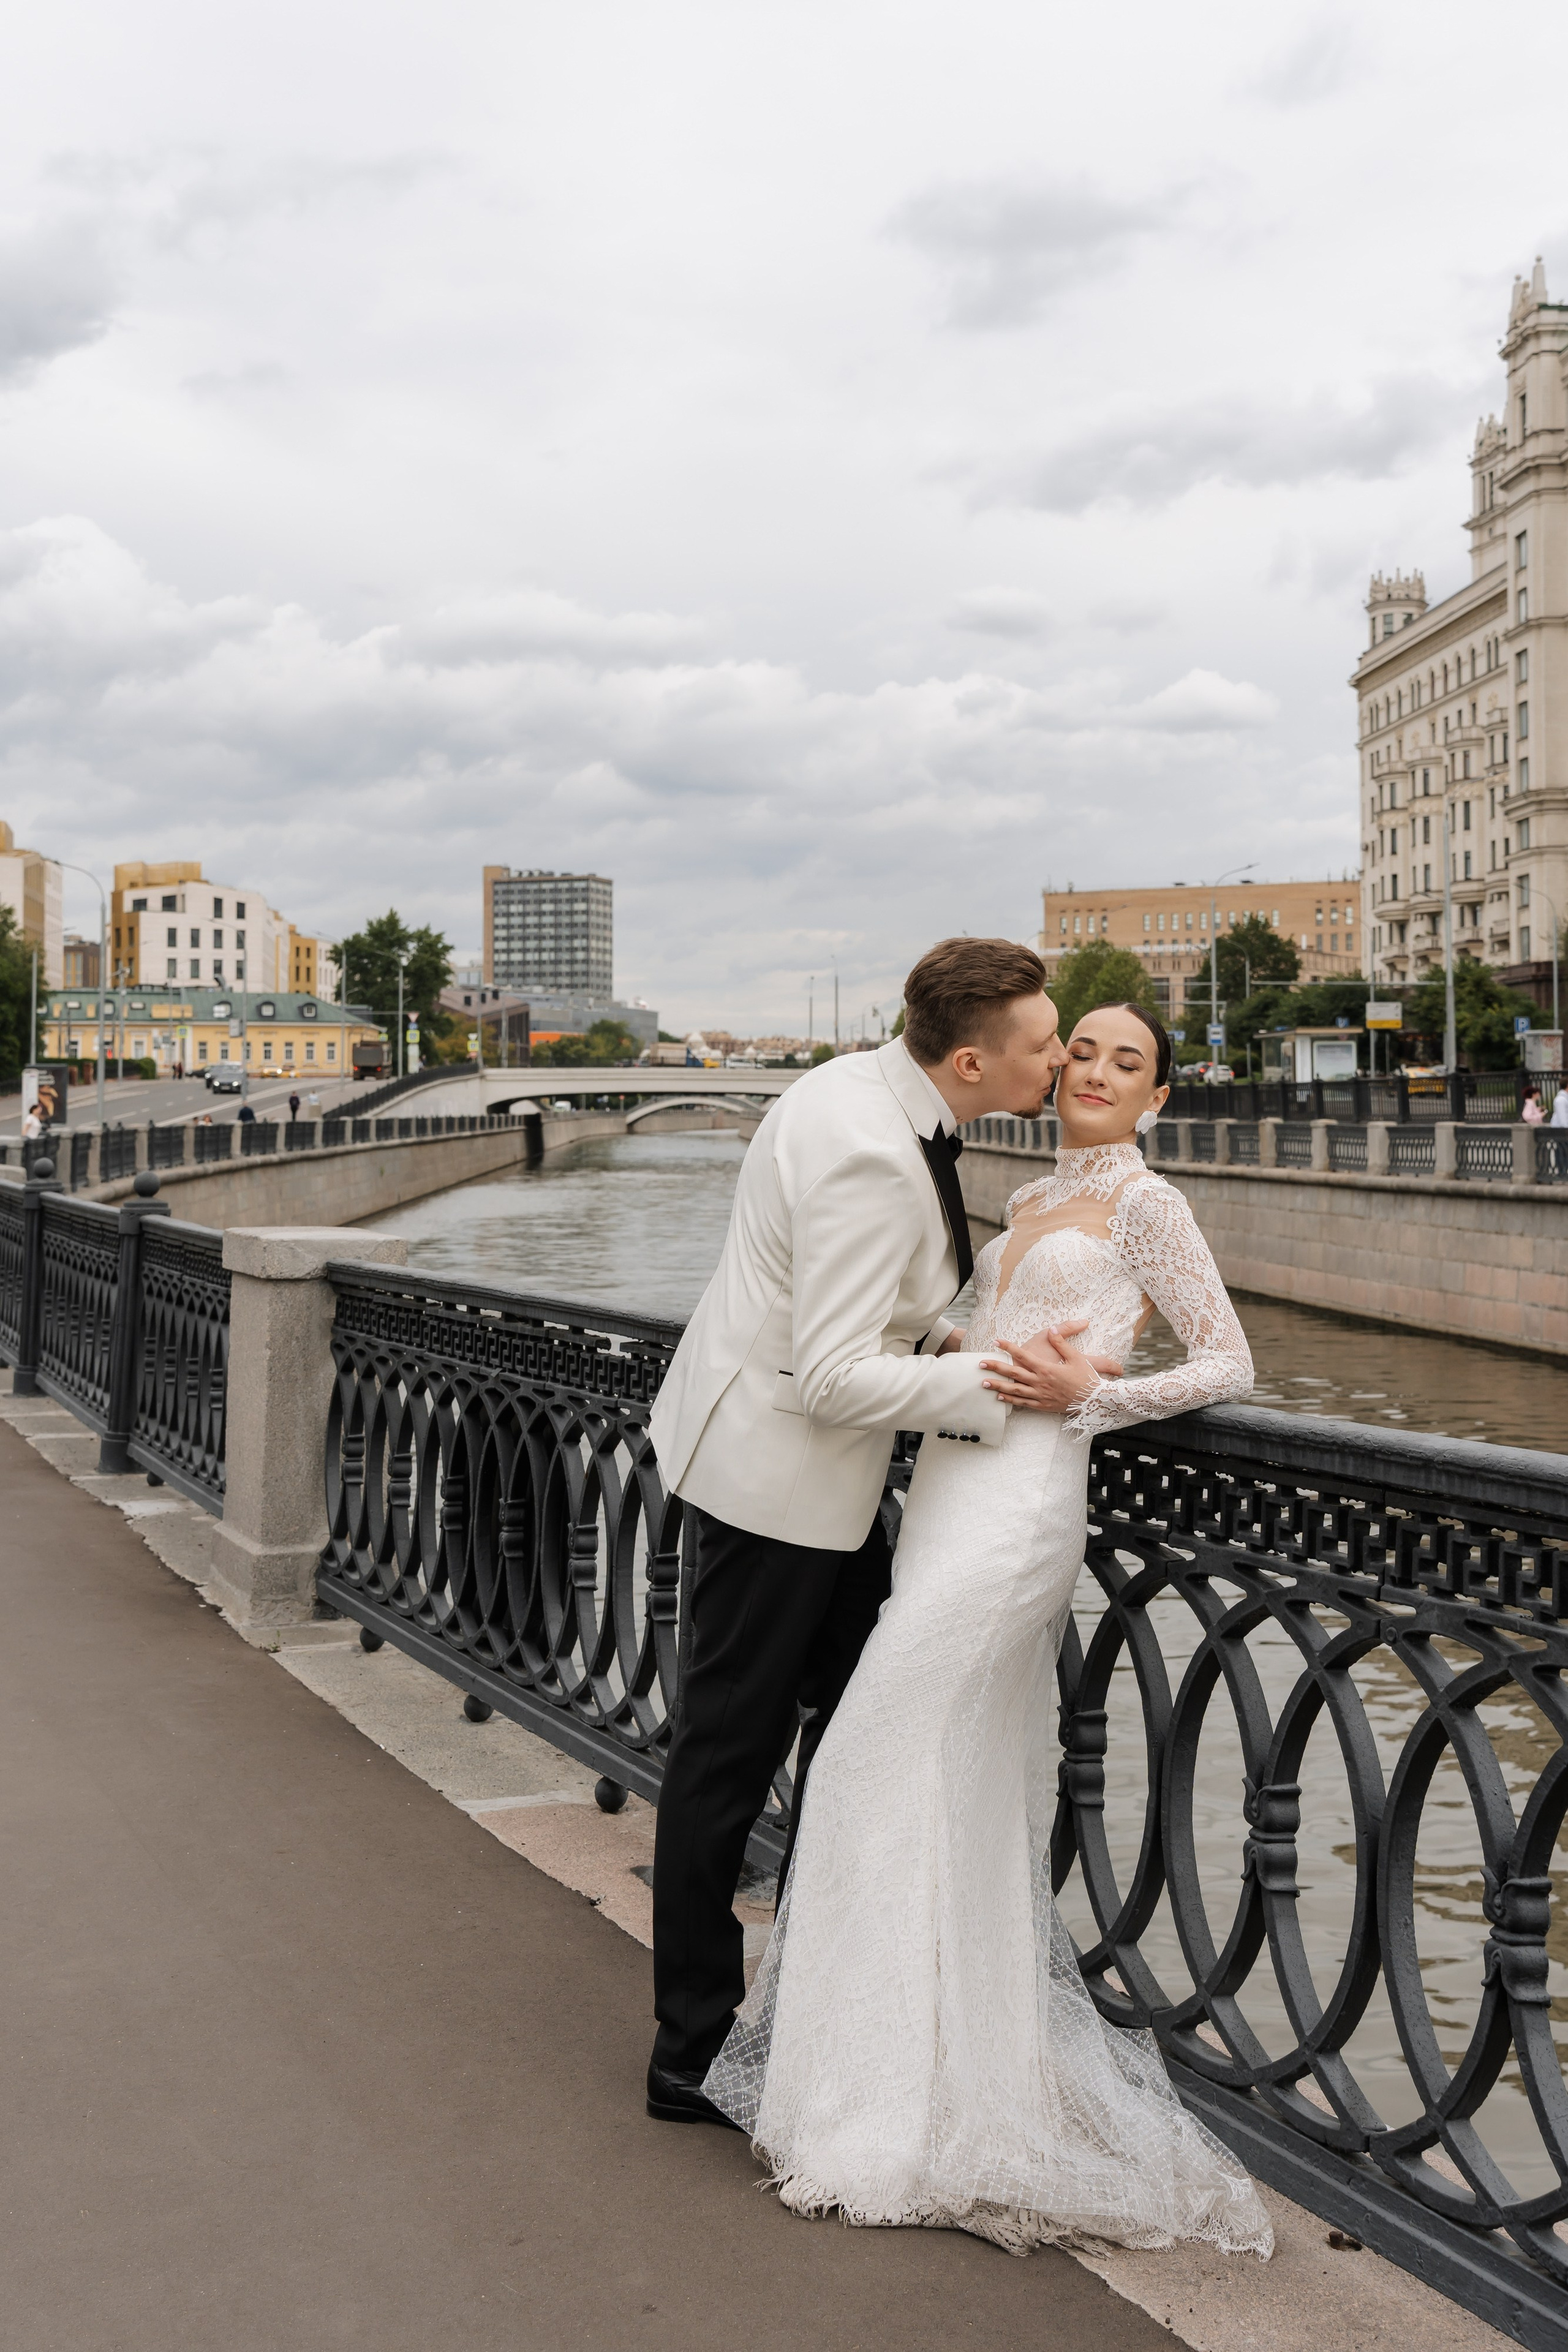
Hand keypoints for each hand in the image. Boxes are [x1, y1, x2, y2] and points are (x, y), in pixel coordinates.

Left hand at [981, 1320, 1121, 1412]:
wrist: (1094, 1401)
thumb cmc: (1086, 1379)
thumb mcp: (1076, 1358)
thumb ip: (1062, 1343)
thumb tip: (1052, 1329)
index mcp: (1046, 1369)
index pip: (1023, 1356)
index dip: (1009, 1348)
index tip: (996, 1341)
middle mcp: (1040, 1382)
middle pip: (1013, 1374)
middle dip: (995, 1368)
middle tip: (980, 1363)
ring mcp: (1040, 1395)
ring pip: (1015, 1390)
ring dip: (998, 1386)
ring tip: (983, 1382)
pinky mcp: (1043, 1406)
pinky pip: (1023, 1403)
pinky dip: (1010, 1400)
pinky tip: (1000, 1397)